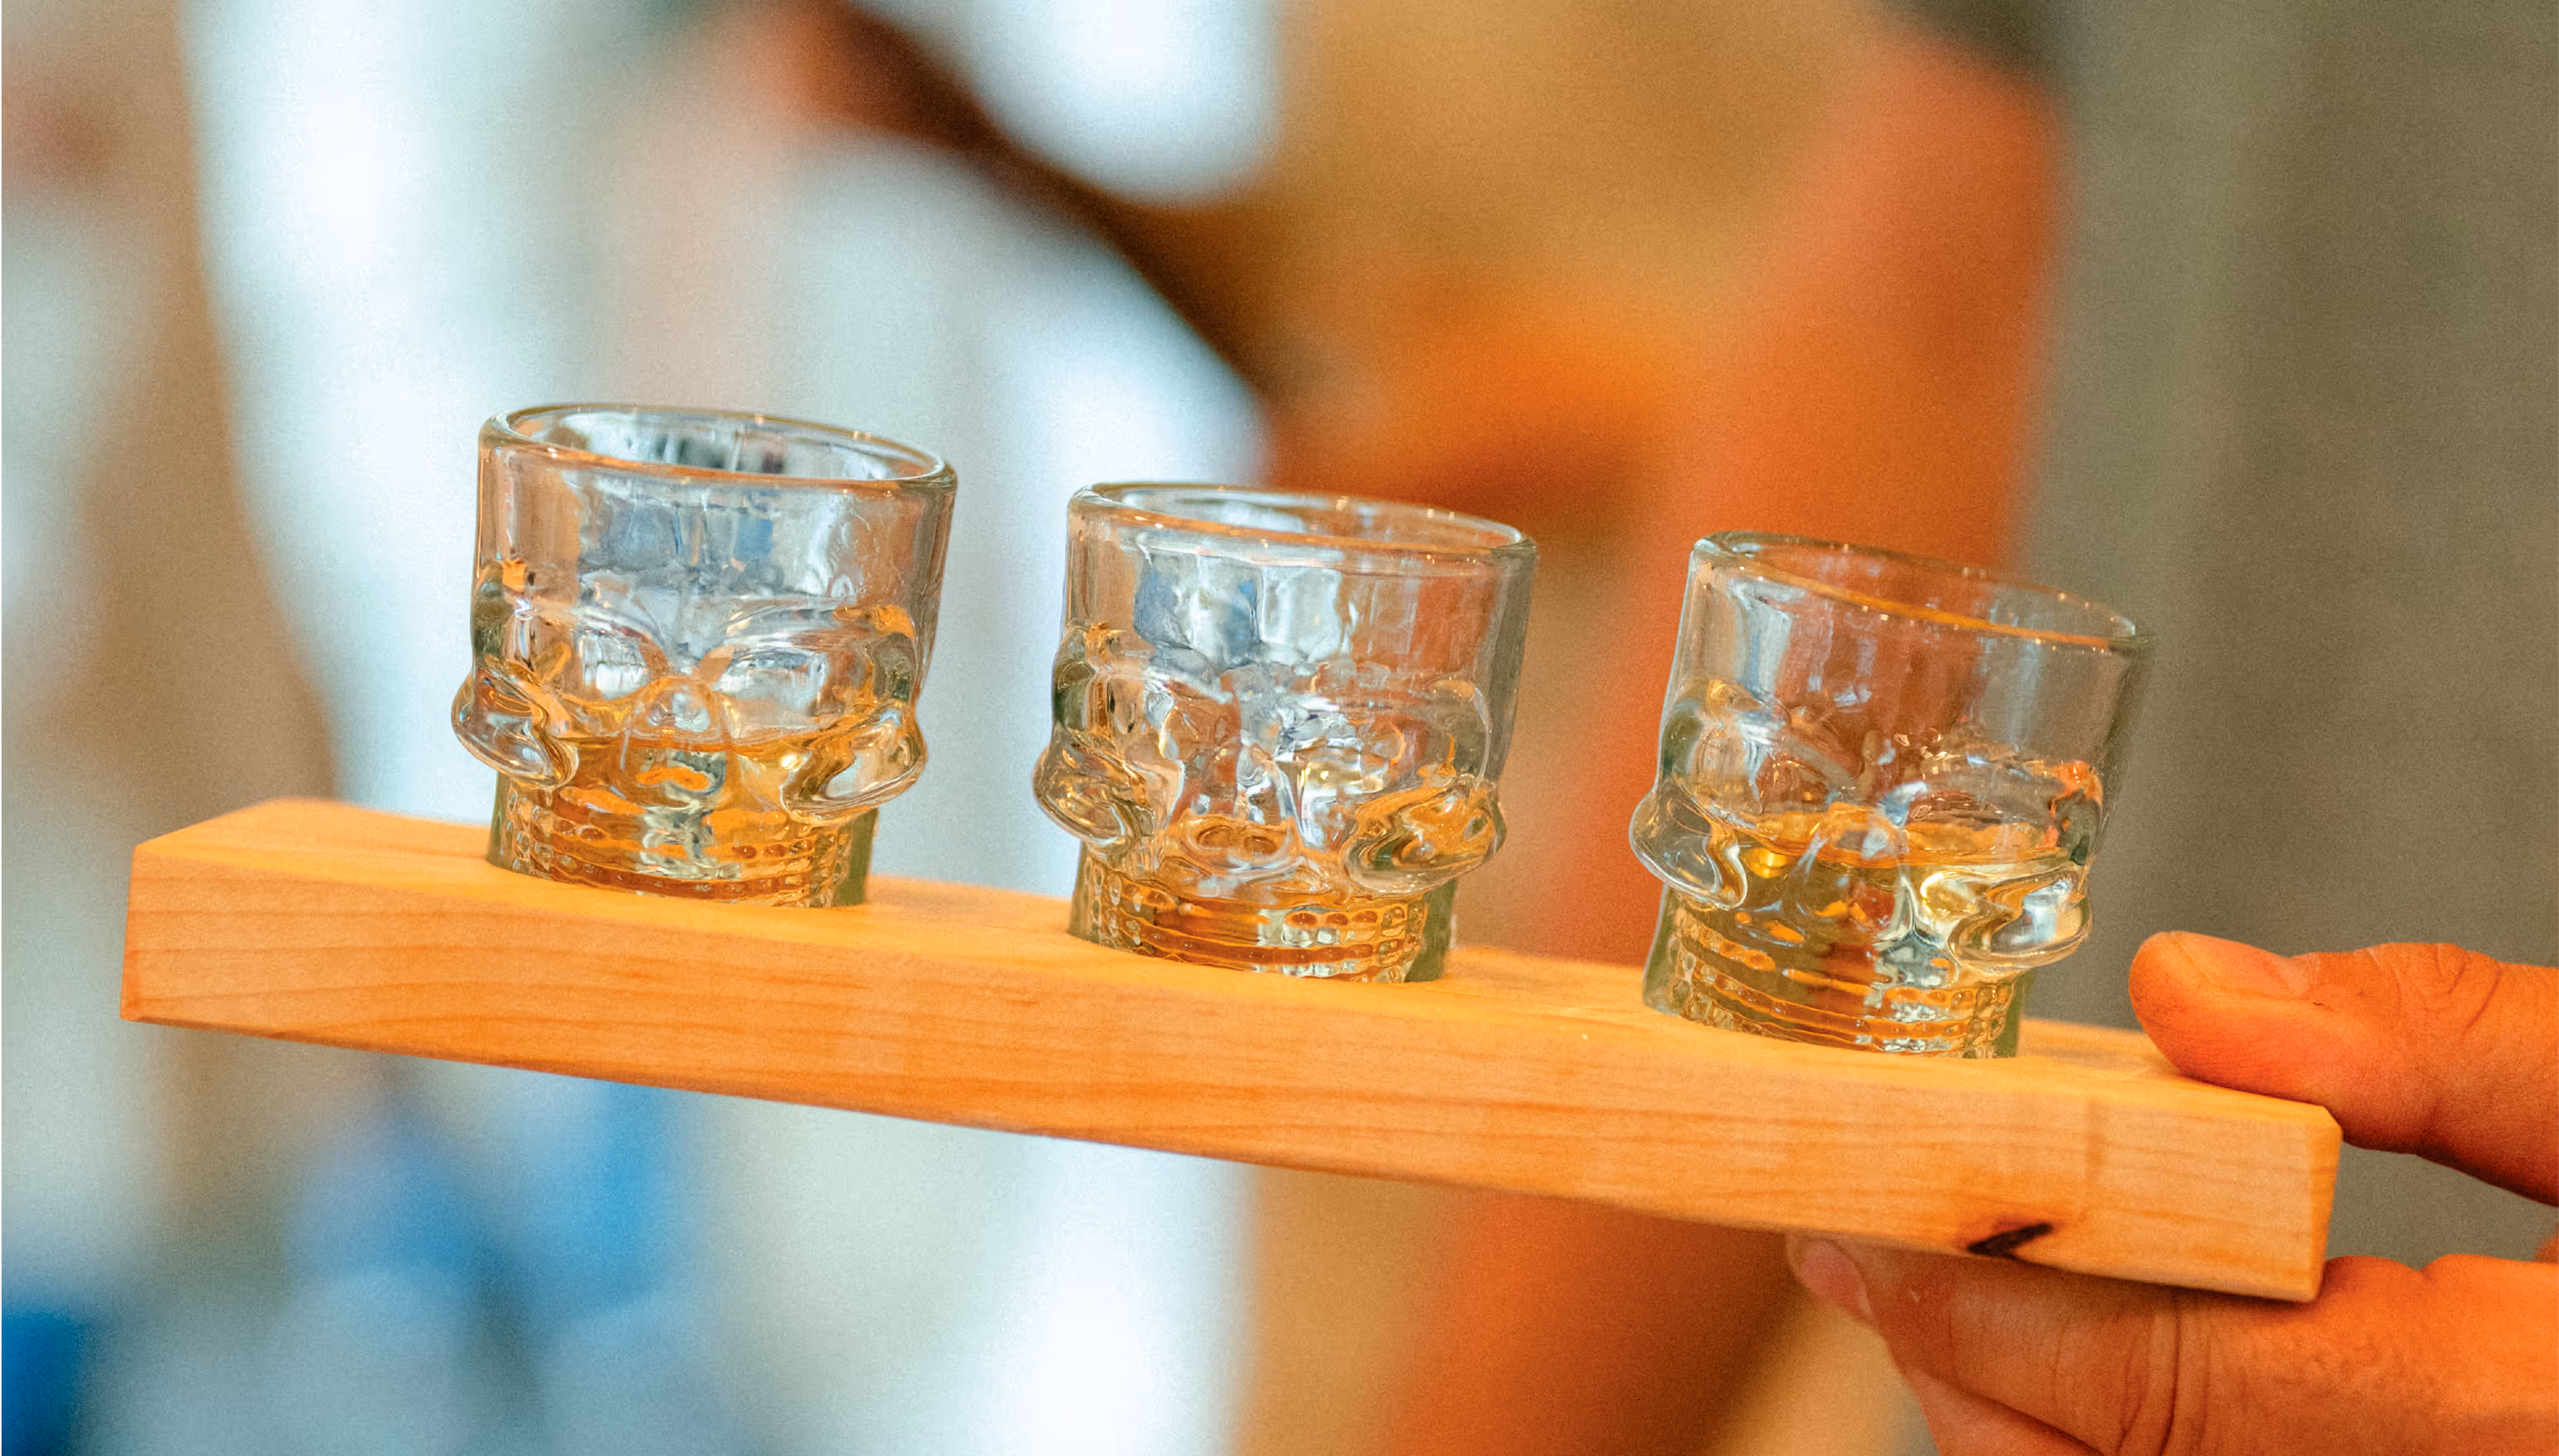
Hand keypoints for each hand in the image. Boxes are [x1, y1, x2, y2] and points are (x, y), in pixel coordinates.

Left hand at [1789, 932, 2558, 1454]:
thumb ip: (2451, 1049)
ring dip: (2033, 1418)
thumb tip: (2196, 993)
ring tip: (1963, 1291)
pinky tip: (2105, 1349)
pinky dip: (2124, 1440)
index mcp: (2511, 1424)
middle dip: (1969, 1374)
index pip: (2167, 1387)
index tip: (1856, 1228)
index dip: (1980, 1306)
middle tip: (1871, 1256)